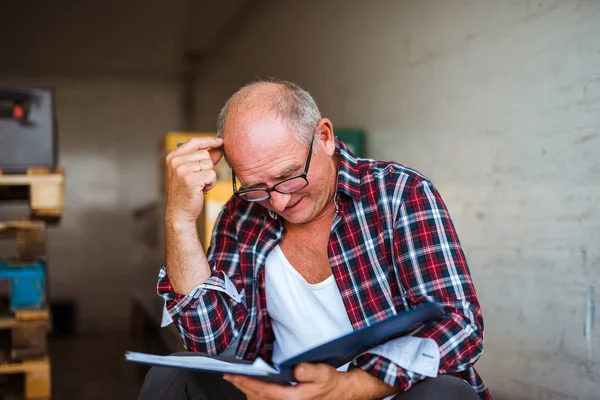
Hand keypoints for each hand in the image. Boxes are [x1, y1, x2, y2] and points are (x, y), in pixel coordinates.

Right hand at [165, 137, 223, 223]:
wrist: (179, 213)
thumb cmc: (186, 193)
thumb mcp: (192, 172)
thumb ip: (204, 159)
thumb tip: (218, 148)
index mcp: (173, 157)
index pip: (194, 142)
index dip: (208, 140)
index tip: (219, 141)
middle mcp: (176, 161)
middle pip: (205, 154)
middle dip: (208, 167)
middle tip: (200, 179)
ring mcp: (182, 170)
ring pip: (209, 164)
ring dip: (210, 176)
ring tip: (200, 185)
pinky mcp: (191, 179)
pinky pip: (212, 174)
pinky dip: (211, 183)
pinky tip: (202, 190)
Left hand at [223, 363, 349, 399]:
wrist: (337, 394)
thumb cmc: (328, 383)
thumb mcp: (323, 373)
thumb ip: (310, 371)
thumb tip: (297, 369)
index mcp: (291, 398)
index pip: (263, 390)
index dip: (246, 382)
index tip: (234, 375)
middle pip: (256, 397)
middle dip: (241, 385)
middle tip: (228, 374)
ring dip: (246, 390)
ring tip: (236, 379)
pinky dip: (254, 394)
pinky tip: (250, 386)